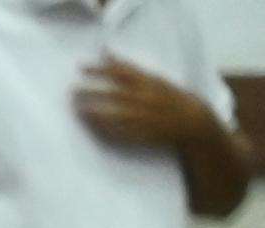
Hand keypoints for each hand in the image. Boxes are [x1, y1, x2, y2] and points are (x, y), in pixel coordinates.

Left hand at [77, 54, 219, 151]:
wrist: (192, 123)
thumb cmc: (171, 98)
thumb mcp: (156, 79)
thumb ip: (130, 69)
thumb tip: (107, 55)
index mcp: (151, 82)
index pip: (121, 72)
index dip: (100, 69)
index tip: (81, 67)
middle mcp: (146, 99)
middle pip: (114, 94)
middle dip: (91, 92)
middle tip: (71, 90)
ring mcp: (143, 118)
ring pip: (113, 114)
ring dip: (92, 112)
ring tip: (76, 108)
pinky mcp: (140, 135)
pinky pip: (117, 132)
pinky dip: (102, 128)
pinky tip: (90, 125)